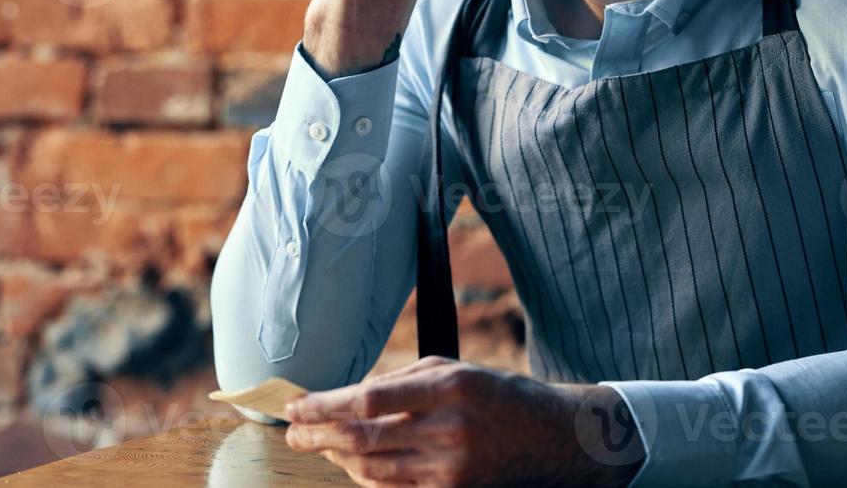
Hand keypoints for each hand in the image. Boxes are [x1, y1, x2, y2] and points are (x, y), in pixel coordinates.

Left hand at [282, 356, 645, 487]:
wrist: (553, 439)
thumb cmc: (499, 394)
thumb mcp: (455, 369)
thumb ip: (404, 380)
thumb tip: (351, 394)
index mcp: (449, 387)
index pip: (369, 399)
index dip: (325, 405)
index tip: (297, 405)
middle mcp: (449, 429)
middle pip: (363, 439)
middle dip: (319, 437)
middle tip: (293, 433)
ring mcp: (452, 468)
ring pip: (373, 470)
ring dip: (338, 459)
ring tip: (318, 446)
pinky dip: (367, 477)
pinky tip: (352, 464)